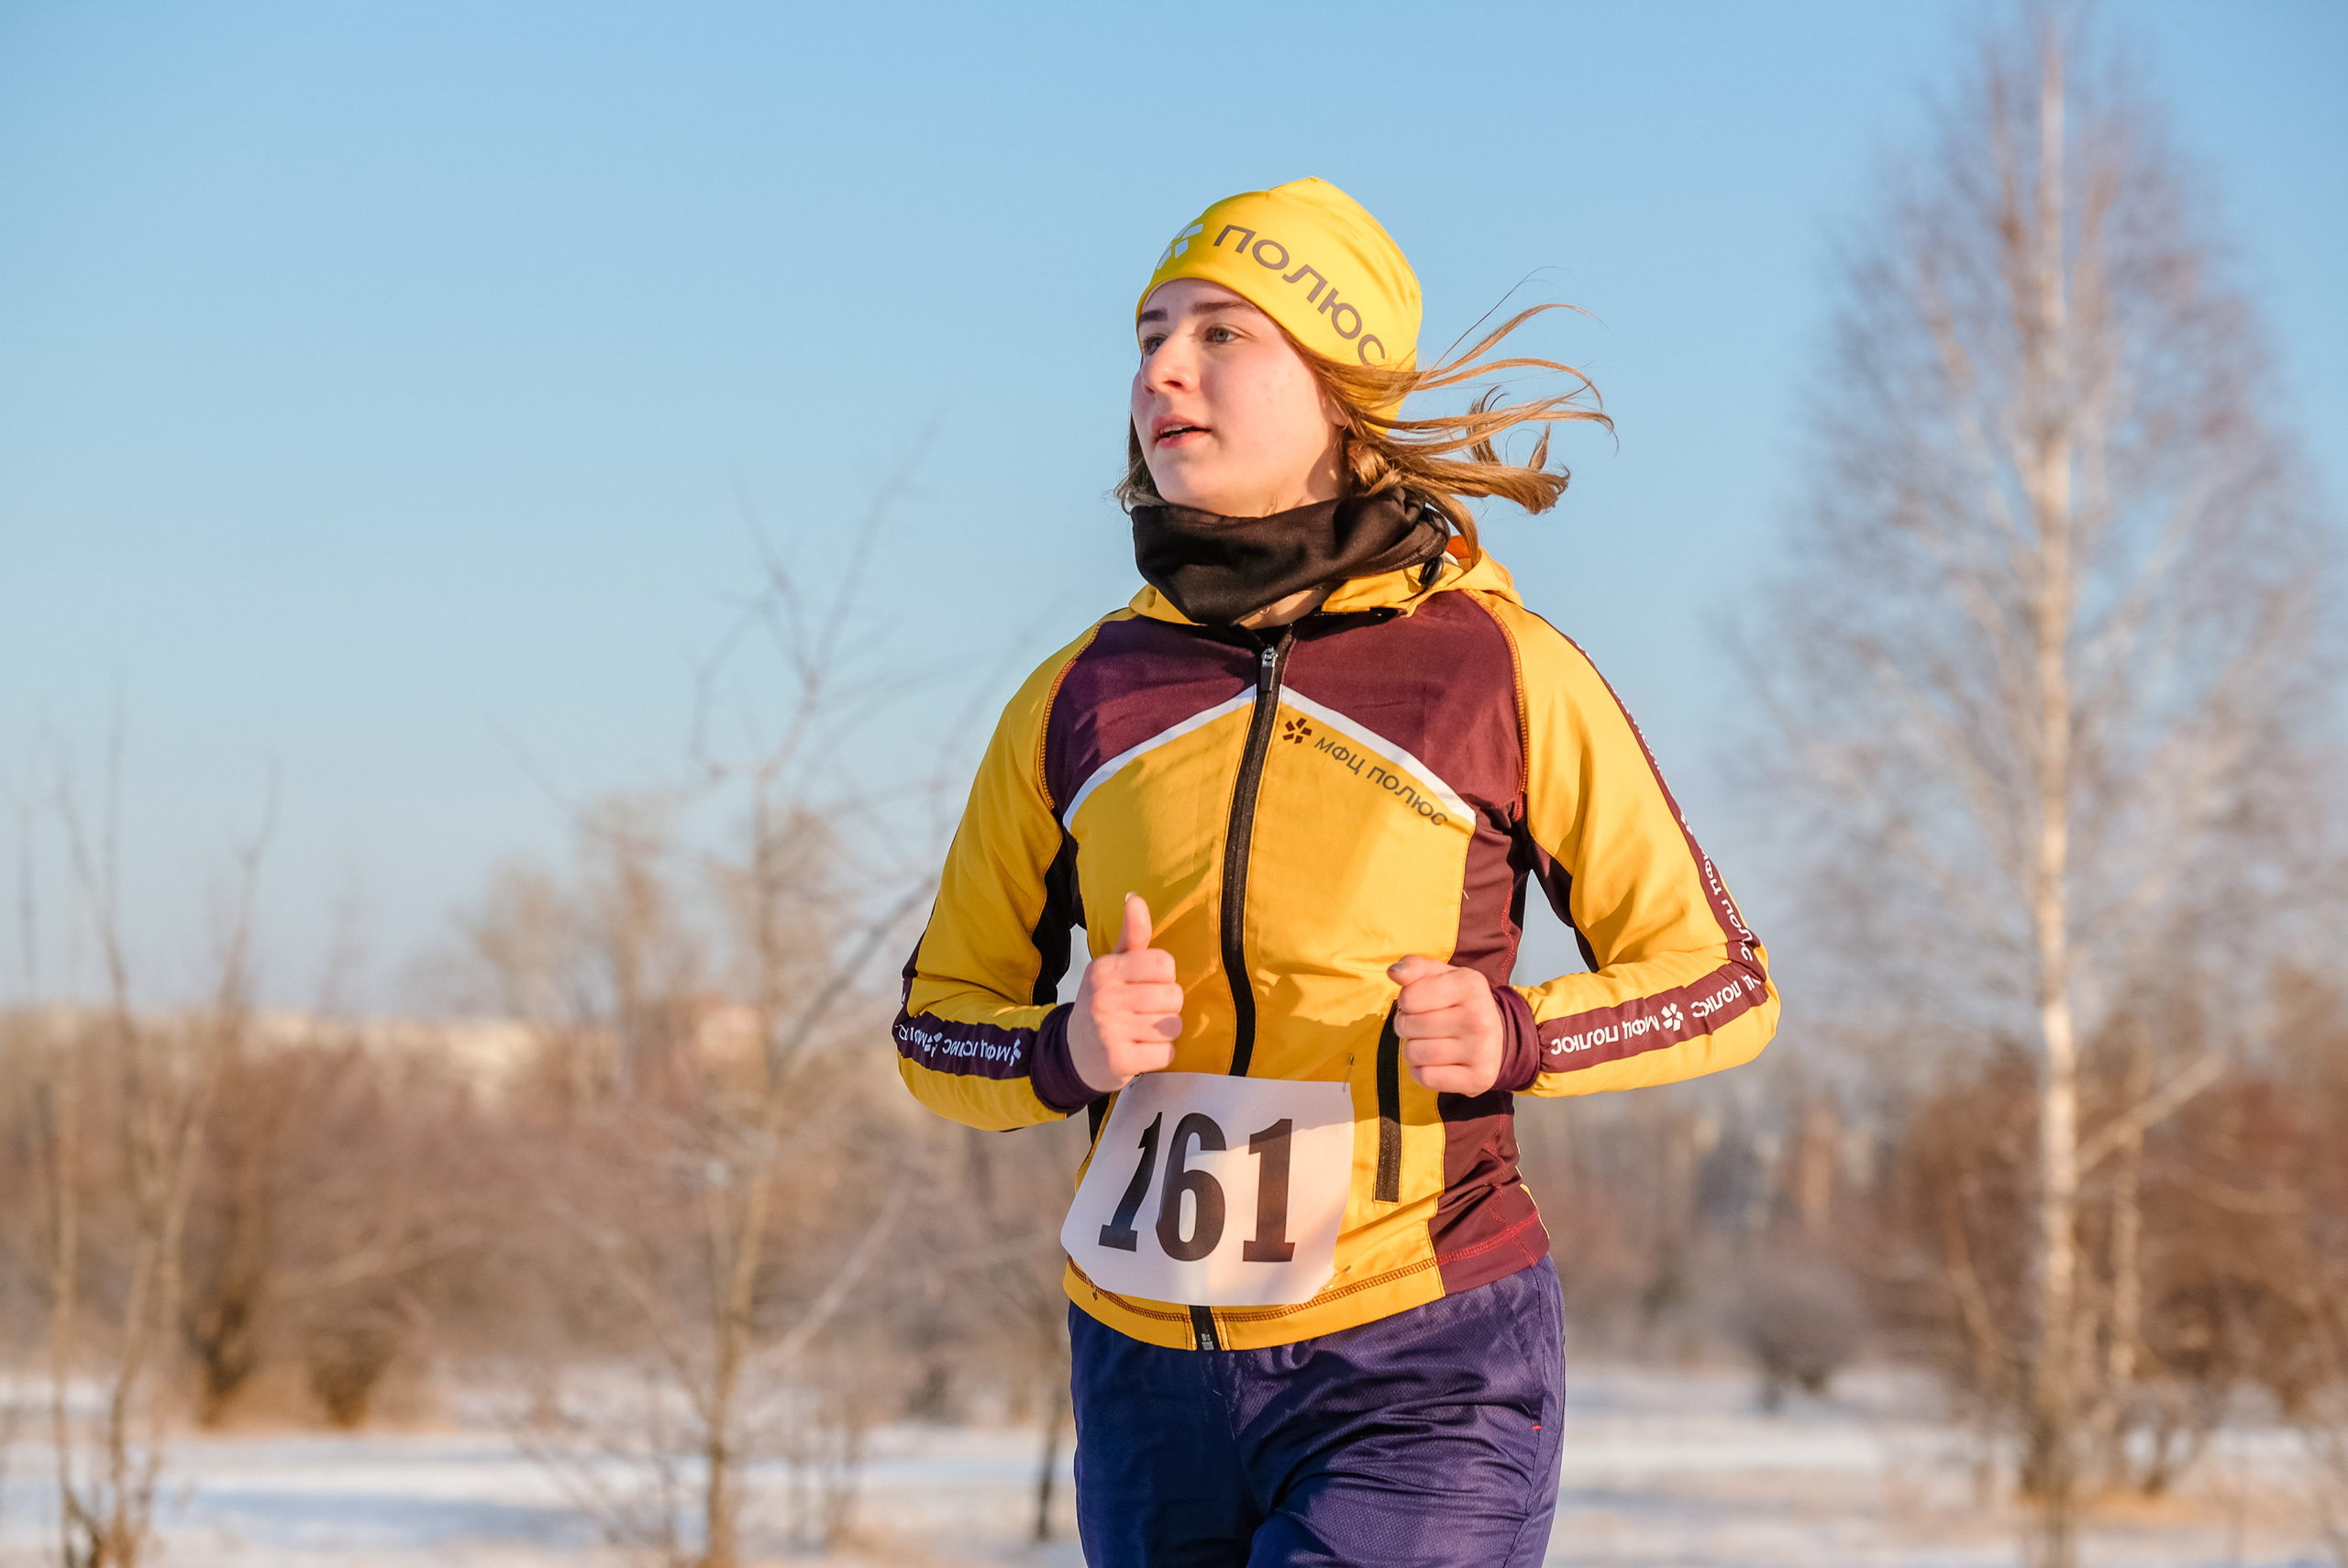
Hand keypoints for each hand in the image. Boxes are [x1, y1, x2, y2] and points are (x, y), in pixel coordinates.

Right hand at [1068, 894, 1183, 1093]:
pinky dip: (1159, 1055)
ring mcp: (1109, 1031)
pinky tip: (1141, 1051)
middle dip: (1167, 1007)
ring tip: (1143, 1031)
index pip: (1165, 964)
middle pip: (1173, 996)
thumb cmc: (1103, 1003)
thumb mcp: (1113, 966)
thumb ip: (1131, 935)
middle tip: (1145, 1012)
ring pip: (1172, 1026)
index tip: (1146, 985)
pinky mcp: (1119, 1062)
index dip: (1164, 977)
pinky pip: (1166, 1054)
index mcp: (1105, 969)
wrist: (1075, 1052)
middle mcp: (1104, 998)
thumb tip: (1136, 898)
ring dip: (1165, 1032)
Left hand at [1388, 955, 1504, 1095]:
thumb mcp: (1442, 976)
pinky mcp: (1478, 1078)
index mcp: (1470, 985)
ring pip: (1414, 1054)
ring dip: (1412, 1050)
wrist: (1499, 1036)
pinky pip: (1426, 1078)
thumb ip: (1415, 967)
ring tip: (1428, 1042)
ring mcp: (1481, 1050)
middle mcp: (1479, 1018)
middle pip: (1409, 1027)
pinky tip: (1437, 1062)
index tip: (1419, 1003)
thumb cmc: (1461, 1002)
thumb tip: (1395, 972)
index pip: (1408, 997)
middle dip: (1406, 1026)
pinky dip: (1421, 1072)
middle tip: (1422, 1025)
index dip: (1406, 1001)